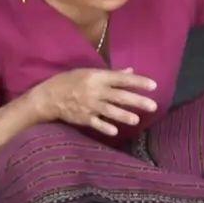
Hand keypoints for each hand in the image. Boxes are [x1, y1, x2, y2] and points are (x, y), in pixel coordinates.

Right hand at [31, 67, 157, 135]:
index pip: (121, 79)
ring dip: (123, 115)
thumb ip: (112, 74)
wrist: (49, 96)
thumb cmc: (72, 81)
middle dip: (137, 101)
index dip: (138, 82)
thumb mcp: (90, 72)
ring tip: (136, 120)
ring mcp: (89, 105)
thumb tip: (131, 71)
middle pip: (119, 96)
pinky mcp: (83, 118)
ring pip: (109, 111)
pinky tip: (115, 131)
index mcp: (98, 77)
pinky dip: (104, 127)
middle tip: (153, 106)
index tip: (153, 85)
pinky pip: (95, 123)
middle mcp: (95, 91)